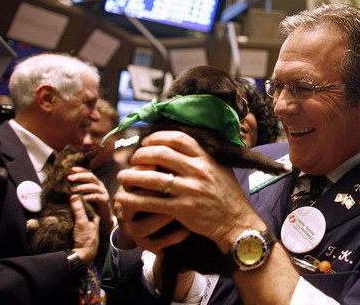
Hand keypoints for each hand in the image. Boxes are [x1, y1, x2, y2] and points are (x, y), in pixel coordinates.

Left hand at [69, 167, 113, 236]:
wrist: (101, 218)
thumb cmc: (90, 206)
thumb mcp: (83, 195)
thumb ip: (77, 189)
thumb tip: (64, 183)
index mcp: (94, 182)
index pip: (88, 172)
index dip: (80, 170)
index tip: (71, 169)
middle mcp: (99, 185)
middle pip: (90, 177)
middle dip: (79, 176)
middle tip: (69, 178)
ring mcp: (103, 192)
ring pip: (92, 186)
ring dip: (81, 187)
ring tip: (72, 190)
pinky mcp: (105, 200)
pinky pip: (96, 196)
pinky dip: (88, 197)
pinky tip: (81, 198)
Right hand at [70, 195, 99, 264]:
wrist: (82, 255)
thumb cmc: (86, 239)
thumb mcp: (82, 222)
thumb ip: (78, 209)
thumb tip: (74, 196)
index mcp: (95, 218)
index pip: (88, 205)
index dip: (82, 200)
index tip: (74, 194)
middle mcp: (90, 222)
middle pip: (83, 211)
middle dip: (76, 206)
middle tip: (67, 199)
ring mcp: (84, 228)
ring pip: (78, 218)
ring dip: (72, 213)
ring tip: (63, 206)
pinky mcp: (78, 234)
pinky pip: (73, 224)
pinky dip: (69, 220)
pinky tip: (63, 218)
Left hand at [115, 130, 262, 252]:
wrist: (237, 223)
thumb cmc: (228, 196)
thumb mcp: (221, 169)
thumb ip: (204, 156)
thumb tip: (183, 144)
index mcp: (206, 158)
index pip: (177, 138)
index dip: (157, 137)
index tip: (146, 142)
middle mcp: (198, 171)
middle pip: (161, 154)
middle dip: (141, 154)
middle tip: (133, 159)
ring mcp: (190, 190)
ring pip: (152, 178)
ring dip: (132, 175)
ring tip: (122, 176)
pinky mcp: (183, 210)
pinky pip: (152, 202)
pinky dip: (134, 198)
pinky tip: (124, 197)